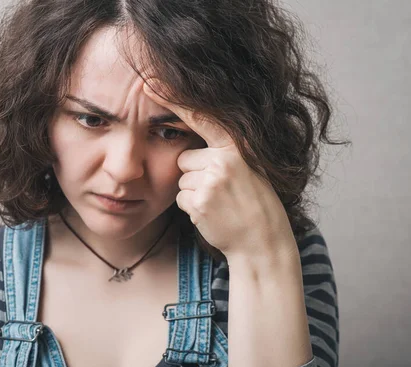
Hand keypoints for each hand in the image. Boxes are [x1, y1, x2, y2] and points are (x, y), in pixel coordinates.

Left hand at [143, 79, 295, 259]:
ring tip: (218, 201)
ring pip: (180, 179)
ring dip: (193, 191)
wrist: (262, 239)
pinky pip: (180, 198)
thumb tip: (189, 144)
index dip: (173, 99)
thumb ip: (221, 152)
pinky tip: (212, 213)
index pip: (200, 117)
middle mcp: (223, 159)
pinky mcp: (199, 201)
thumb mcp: (246, 166)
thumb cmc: (252, 202)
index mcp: (236, 146)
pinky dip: (191, 207)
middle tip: (219, 188)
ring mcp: (210, 181)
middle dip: (194, 172)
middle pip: (184, 157)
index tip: (148, 84)